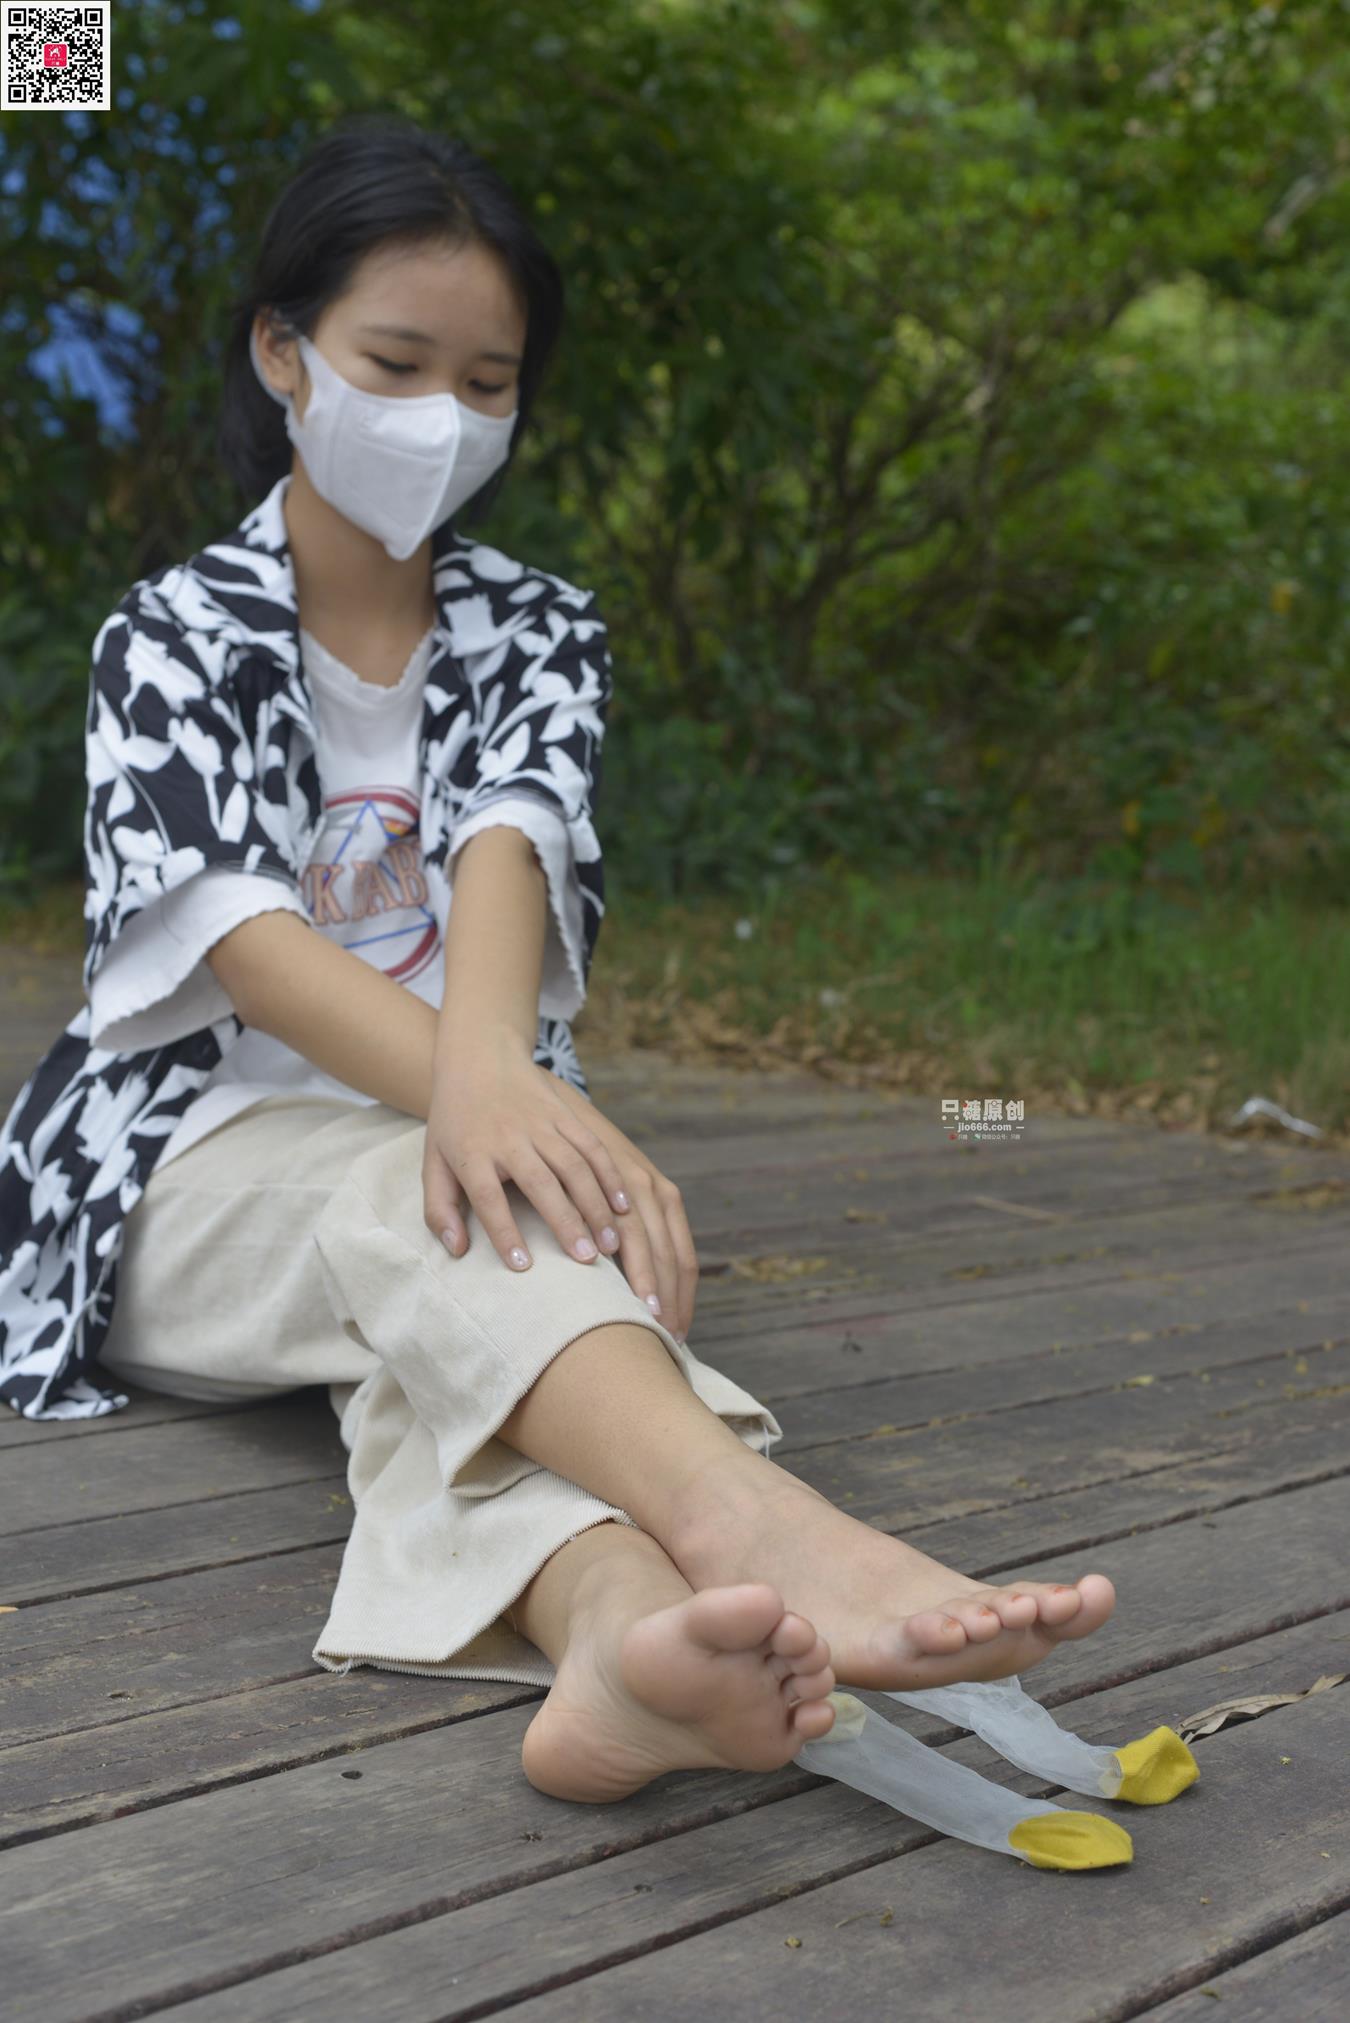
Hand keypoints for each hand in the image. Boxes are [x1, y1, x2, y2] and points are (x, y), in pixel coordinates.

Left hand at [422, 1035, 698, 1341]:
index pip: (489, 1198)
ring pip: (574, 1166)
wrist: (479, 1057)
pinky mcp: (564, 1114)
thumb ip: (440, 1209)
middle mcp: (509, 1138)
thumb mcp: (434, 1162)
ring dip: (596, 1205)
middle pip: (541, 1183)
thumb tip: (457, 1250)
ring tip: (611, 1243)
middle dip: (566, 1222)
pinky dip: (610, 1176)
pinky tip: (623, 1206)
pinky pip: (592, 1146)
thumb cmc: (455, 1122)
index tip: (524, 1265)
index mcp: (472, 1154)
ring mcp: (540, 1123)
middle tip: (588, 1261)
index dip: (505, 1232)